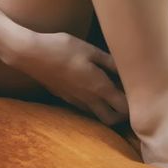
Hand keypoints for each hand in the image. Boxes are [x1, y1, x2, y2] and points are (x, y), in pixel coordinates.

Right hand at [10, 29, 128, 126]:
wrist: (31, 54)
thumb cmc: (62, 48)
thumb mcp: (89, 49)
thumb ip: (109, 61)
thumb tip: (128, 68)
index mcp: (99, 87)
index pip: (124, 108)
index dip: (133, 102)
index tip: (136, 89)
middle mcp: (89, 99)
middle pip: (112, 119)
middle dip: (122, 113)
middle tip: (125, 94)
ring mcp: (76, 100)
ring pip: (98, 115)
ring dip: (107, 109)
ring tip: (109, 90)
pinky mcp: (65, 98)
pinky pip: (85, 108)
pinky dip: (93, 104)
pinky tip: (90, 86)